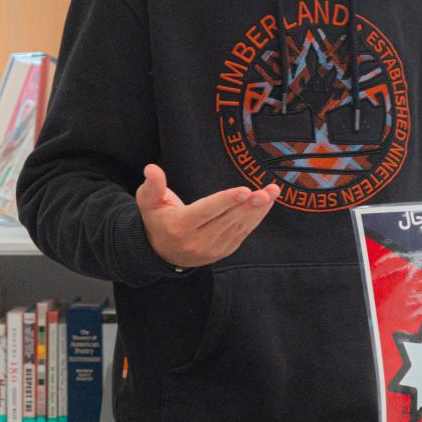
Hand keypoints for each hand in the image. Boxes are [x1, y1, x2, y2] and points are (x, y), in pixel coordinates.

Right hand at [136, 164, 278, 268]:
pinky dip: (256, 218)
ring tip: (272, 192)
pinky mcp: (224, 251)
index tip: (245, 191)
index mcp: (179, 227)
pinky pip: (243, 233)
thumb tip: (151, 169)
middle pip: (227, 220)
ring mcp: (212, 249)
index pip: (206, 211)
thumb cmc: (158, 219)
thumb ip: (152, 186)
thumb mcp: (148, 202)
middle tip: (267, 191)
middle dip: (249, 205)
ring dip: (258, 210)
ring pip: (238, 227)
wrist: (163, 253)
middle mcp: (197, 241)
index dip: (226, 201)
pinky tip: (266, 203)